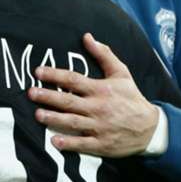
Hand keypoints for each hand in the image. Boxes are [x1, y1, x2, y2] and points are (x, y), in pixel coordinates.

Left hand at [28, 32, 159, 156]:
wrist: (150, 128)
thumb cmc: (132, 98)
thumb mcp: (121, 73)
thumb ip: (104, 54)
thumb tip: (87, 36)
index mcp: (101, 89)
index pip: (74, 79)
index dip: (55, 75)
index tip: (38, 72)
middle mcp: (98, 107)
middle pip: (69, 101)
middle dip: (48, 96)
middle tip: (30, 93)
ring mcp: (99, 127)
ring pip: (72, 122)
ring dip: (54, 118)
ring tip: (37, 115)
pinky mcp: (101, 144)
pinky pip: (82, 144)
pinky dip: (69, 143)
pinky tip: (54, 141)